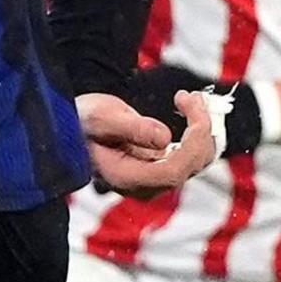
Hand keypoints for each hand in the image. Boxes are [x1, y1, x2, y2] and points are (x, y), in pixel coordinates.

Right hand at [79, 88, 219, 193]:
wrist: (77, 126)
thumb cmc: (82, 122)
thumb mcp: (101, 118)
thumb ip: (132, 128)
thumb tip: (165, 138)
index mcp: (125, 178)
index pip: (172, 172)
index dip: (191, 144)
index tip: (192, 110)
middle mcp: (144, 185)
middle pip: (190, 165)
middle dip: (200, 128)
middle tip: (191, 95)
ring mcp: (156, 179)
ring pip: (197, 159)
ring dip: (202, 126)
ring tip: (191, 97)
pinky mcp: (164, 167)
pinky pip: (194, 153)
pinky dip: (198, 130)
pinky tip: (189, 106)